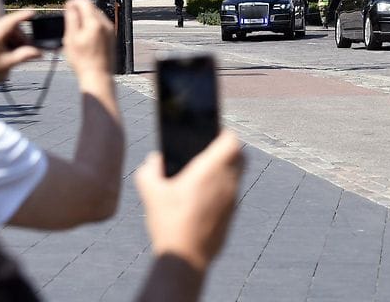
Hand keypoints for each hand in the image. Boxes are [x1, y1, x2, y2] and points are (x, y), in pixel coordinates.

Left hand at [0, 9, 41, 87]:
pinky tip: (7, 55)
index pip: (12, 20)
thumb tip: (39, 52)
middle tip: (29, 51)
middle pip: (11, 28)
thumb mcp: (7, 64)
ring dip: (14, 41)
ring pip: (6, 33)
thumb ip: (24, 56)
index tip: (34, 12)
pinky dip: (6, 43)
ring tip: (16, 56)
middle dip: (22, 38)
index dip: (24, 16)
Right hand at [62, 0, 114, 87]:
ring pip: (97, 17)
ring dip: (86, 18)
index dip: (73, 2)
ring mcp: (110, 31)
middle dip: (80, 9)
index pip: (85, 2)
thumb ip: (72, 19)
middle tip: (69, 18)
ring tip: (76, 30)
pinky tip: (85, 37)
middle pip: (92, 8)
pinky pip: (101, 26)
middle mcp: (105, 25)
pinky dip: (92, 26)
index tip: (66, 7)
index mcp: (95, 22)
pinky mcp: (112, 38)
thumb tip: (71, 6)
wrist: (98, 76)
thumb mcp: (71, 38)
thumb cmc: (83, 61)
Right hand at [135, 131, 244, 271]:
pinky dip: (224, 186)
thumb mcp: (150, 193)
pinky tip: (206, 193)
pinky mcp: (233, 213)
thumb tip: (155, 159)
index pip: (232, 141)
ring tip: (206, 170)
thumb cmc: (168, 223)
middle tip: (210, 150)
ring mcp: (233, 199)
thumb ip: (149, 170)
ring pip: (238, 173)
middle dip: (228, 149)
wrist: (186, 258)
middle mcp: (226, 182)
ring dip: (227, 168)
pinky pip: (233, 191)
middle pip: (240, 155)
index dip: (224, 133)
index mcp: (209, 172)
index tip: (212, 133)